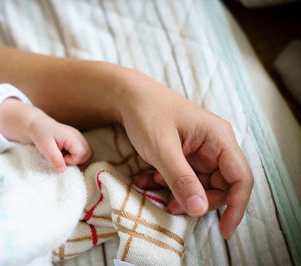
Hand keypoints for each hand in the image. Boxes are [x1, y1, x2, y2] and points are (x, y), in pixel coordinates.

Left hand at [0, 98, 91, 171]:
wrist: (39, 125)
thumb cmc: (41, 135)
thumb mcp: (46, 148)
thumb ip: (55, 159)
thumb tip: (63, 170)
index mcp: (72, 137)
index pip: (82, 154)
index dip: (72, 161)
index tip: (61, 159)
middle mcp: (79, 137)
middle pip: (88, 154)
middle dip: (78, 162)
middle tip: (65, 160)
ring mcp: (79, 138)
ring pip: (88, 154)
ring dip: (79, 161)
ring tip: (66, 159)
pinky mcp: (77, 141)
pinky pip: (84, 152)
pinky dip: (79, 158)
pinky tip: (68, 157)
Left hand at [116, 70, 252, 239]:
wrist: (127, 97)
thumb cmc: (147, 114)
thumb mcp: (161, 148)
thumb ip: (181, 179)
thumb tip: (200, 210)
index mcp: (219, 138)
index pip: (240, 178)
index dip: (237, 206)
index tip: (225, 231)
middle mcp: (214, 145)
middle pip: (220, 185)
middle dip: (197, 200)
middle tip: (172, 206)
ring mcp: (199, 150)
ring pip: (199, 184)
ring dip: (177, 191)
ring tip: (151, 183)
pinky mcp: (185, 154)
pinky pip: (183, 177)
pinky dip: (167, 183)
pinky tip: (147, 178)